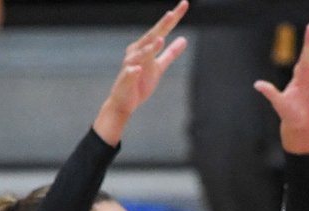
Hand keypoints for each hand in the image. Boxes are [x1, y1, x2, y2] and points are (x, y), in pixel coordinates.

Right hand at [103, 4, 188, 123]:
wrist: (123, 102)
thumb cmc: (140, 83)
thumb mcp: (159, 67)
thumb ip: (170, 54)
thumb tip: (184, 40)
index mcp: (145, 48)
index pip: (161, 30)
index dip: (172, 19)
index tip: (184, 4)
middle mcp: (137, 52)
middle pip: (151, 37)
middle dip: (161, 26)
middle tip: (171, 14)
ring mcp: (131, 65)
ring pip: (141, 54)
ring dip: (150, 47)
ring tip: (160, 40)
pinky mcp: (126, 79)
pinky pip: (130, 74)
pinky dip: (134, 71)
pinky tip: (138, 69)